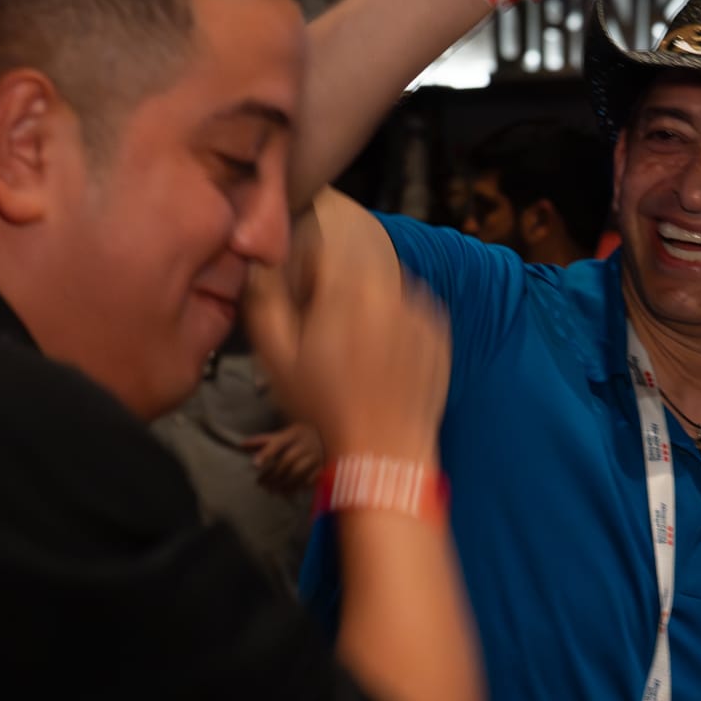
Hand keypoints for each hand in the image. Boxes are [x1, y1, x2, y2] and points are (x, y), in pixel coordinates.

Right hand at [241, 256, 447, 465]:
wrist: (384, 449)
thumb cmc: (326, 406)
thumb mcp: (276, 357)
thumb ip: (265, 300)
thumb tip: (263, 265)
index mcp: (348, 288)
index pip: (321, 251)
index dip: (303, 273)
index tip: (300, 301)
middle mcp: (390, 289)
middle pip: (354, 269)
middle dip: (335, 291)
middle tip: (324, 332)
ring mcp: (420, 311)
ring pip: (383, 291)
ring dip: (366, 308)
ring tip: (354, 353)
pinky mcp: (438, 333)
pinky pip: (410, 315)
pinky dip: (393, 328)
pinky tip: (379, 363)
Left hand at [242, 421, 324, 492]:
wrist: (324, 436)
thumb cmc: (296, 437)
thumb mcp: (280, 435)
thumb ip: (261, 441)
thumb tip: (241, 446)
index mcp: (292, 435)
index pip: (277, 444)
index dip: (266, 454)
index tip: (254, 465)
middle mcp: (304, 445)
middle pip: (287, 460)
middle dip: (273, 474)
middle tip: (260, 483)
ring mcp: (315, 456)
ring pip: (298, 472)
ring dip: (283, 483)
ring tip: (271, 491)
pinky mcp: (322, 467)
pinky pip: (309, 480)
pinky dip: (297, 487)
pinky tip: (286, 493)